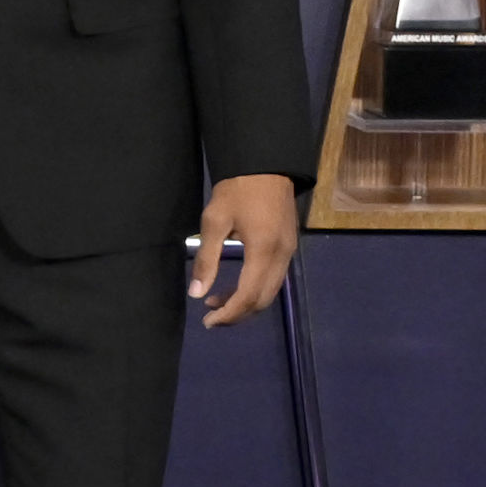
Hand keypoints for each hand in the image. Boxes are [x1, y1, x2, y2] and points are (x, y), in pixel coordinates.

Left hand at [188, 173, 298, 326]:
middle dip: (237, 314)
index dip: (228, 315)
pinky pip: (273, 279)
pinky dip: (254, 289)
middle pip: (262, 300)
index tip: (207, 322)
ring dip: (245, 303)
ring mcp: (289, 252)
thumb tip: (196, 294)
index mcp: (263, 251)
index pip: (248, 297)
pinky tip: (234, 285)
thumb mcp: (214, 221)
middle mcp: (282, 257)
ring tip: (216, 302)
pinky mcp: (289, 246)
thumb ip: (207, 259)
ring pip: (270, 292)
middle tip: (210, 317)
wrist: (266, 164)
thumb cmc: (237, 189)